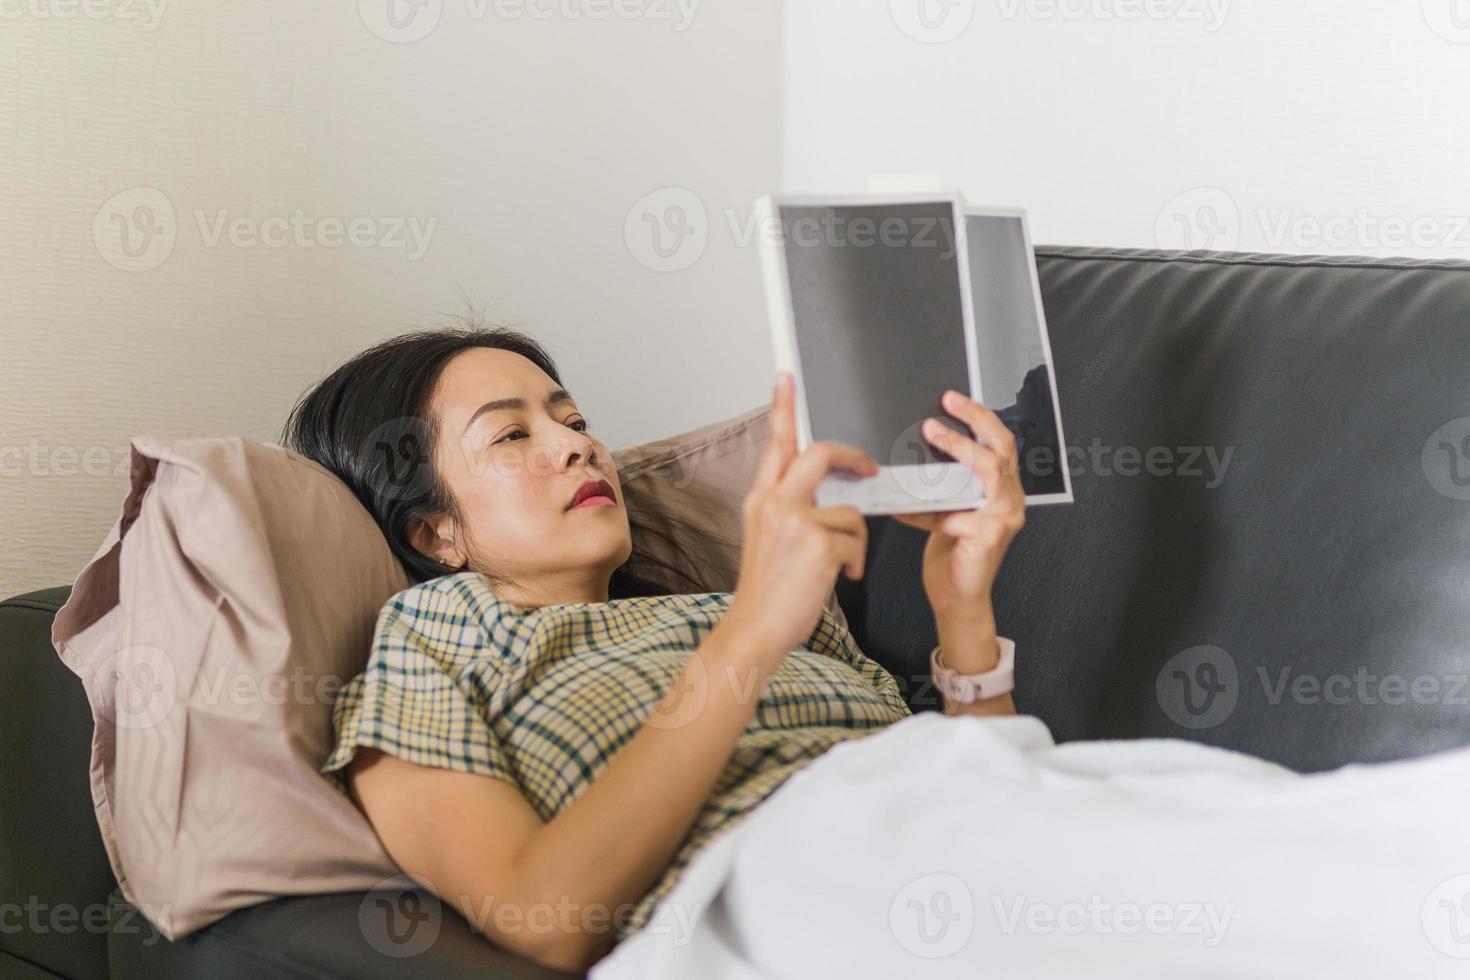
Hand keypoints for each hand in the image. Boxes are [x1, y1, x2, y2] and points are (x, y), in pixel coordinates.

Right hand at [723, 372, 878, 658]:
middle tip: (867, 466)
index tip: (786, 377)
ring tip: (840, 564)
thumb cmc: (767, 589)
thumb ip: (791, 508)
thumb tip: (832, 493)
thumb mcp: (768, 537)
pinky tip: (840, 577)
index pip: (775, 442)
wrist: (756, 628)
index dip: (782, 407)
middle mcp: (774, 502)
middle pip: (819, 453)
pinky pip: (855, 539)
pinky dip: (855, 560)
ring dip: (854, 539)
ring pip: (848, 509)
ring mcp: (795, 521)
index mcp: (761, 498)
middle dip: (852, 456)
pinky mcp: (818, 544)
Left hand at [893, 389, 1026, 638]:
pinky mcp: (989, 535)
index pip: (1000, 443)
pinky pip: (953, 509)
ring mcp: (1005, 517)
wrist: (956, 598)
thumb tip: (914, 457)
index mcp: (1003, 490)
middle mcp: (1011, 500)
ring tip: (930, 433)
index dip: (979, 418)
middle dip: (974, 419)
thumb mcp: (947, 510)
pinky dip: (923, 508)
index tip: (952, 400)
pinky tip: (902, 508)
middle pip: (1001, 446)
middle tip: (946, 403)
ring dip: (957, 447)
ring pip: (986, 468)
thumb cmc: (953, 555)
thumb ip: (943, 486)